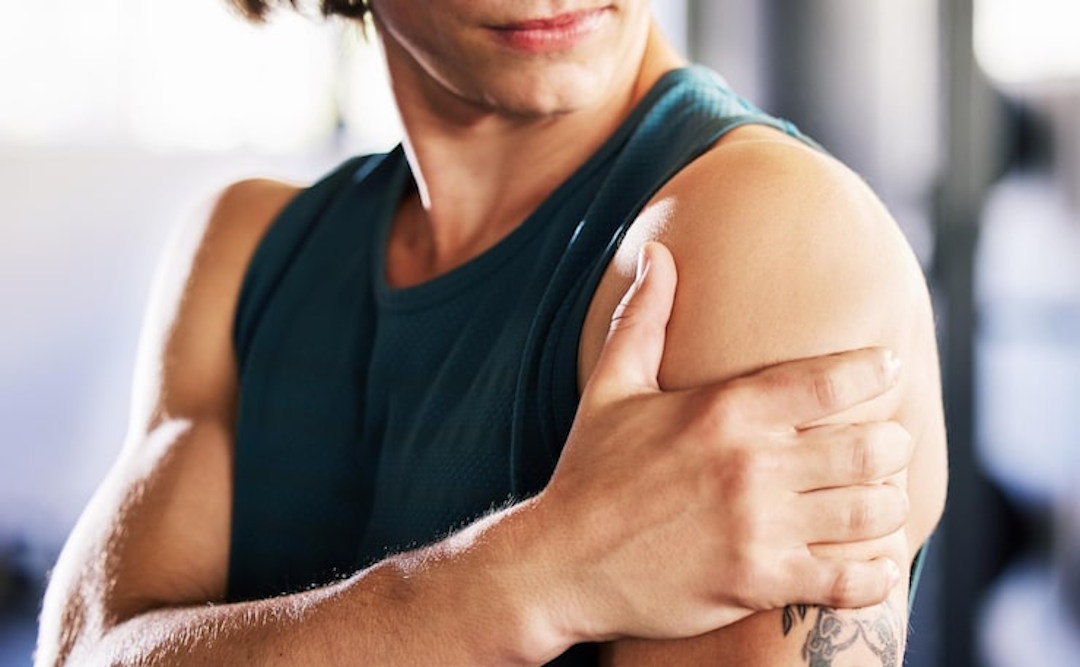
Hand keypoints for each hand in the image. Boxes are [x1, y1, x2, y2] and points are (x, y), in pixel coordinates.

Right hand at [535, 242, 909, 642]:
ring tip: (879, 500)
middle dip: (892, 445)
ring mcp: (758, 528)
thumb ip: (643, 317)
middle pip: (872, 447)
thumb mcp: (611, 387)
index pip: (835, 380)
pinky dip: (876, 573)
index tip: (885, 370)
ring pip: (873, 512)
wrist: (558, 564)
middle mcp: (751, 464)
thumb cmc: (589, 473)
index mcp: (726, 409)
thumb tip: (655, 253)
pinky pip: (851, 581)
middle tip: (885, 446)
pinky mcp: (758, 583)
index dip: (876, 370)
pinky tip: (874, 562)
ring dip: (888, 505)